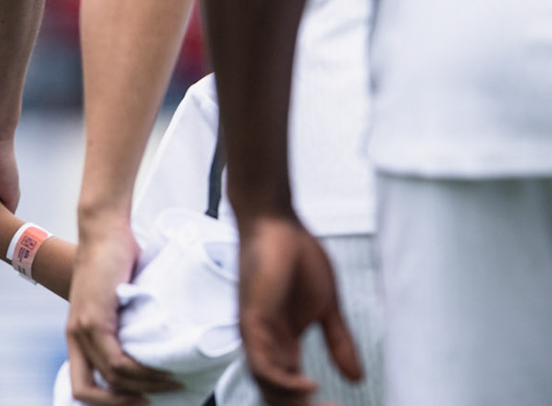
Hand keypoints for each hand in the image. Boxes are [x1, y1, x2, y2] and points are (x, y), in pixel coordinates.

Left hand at [65, 212, 181, 403]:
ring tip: (170, 384)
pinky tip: (161, 371)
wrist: (104, 232)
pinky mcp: (95, 318)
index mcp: (77, 336)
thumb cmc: (116, 263)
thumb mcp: (118, 304)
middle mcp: (75, 335)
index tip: (138, 400)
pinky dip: (140, 373)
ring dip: (143, 387)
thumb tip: (152, 350)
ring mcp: (82, 328)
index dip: (105, 402)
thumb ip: (124, 327)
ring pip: (110, 378)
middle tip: (151, 402)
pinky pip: (116, 361)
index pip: (81, 386)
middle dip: (119, 405)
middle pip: (86, 392)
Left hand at [236, 214, 362, 405]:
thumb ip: (338, 343)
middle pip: (276, 395)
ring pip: (267, 387)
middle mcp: (264, 344)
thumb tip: (355, 378)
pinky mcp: (252, 319)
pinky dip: (284, 382)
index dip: (313, 405)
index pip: (290, 390)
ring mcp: (255, 333)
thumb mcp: (327, 308)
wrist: (275, 220)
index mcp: (281, 344)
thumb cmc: (295, 256)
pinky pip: (261, 363)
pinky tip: (309, 386)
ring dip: (296, 402)